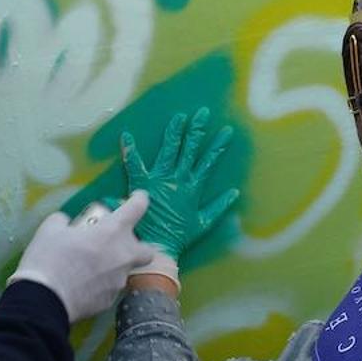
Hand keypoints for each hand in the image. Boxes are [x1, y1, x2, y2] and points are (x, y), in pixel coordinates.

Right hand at [8, 192, 154, 322]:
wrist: (43, 301)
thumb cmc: (48, 259)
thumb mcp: (50, 230)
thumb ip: (63, 222)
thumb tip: (65, 223)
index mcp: (112, 232)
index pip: (136, 208)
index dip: (139, 200)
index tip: (139, 198)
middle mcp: (123, 256)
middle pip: (146, 250)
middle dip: (136, 246)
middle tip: (116, 244)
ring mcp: (118, 281)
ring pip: (125, 271)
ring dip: (113, 266)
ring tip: (90, 267)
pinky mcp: (109, 301)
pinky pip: (110, 288)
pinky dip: (101, 284)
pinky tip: (83, 285)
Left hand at [114, 107, 239, 285]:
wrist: (157, 247)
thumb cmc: (179, 236)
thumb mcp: (203, 223)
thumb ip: (219, 206)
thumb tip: (235, 192)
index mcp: (192, 188)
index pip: (208, 162)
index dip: (217, 146)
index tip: (226, 130)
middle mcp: (177, 179)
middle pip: (189, 150)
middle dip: (196, 130)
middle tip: (202, 113)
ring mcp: (159, 180)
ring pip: (168, 151)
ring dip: (174, 133)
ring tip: (179, 116)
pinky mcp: (142, 184)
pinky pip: (135, 164)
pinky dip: (131, 150)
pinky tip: (126, 135)